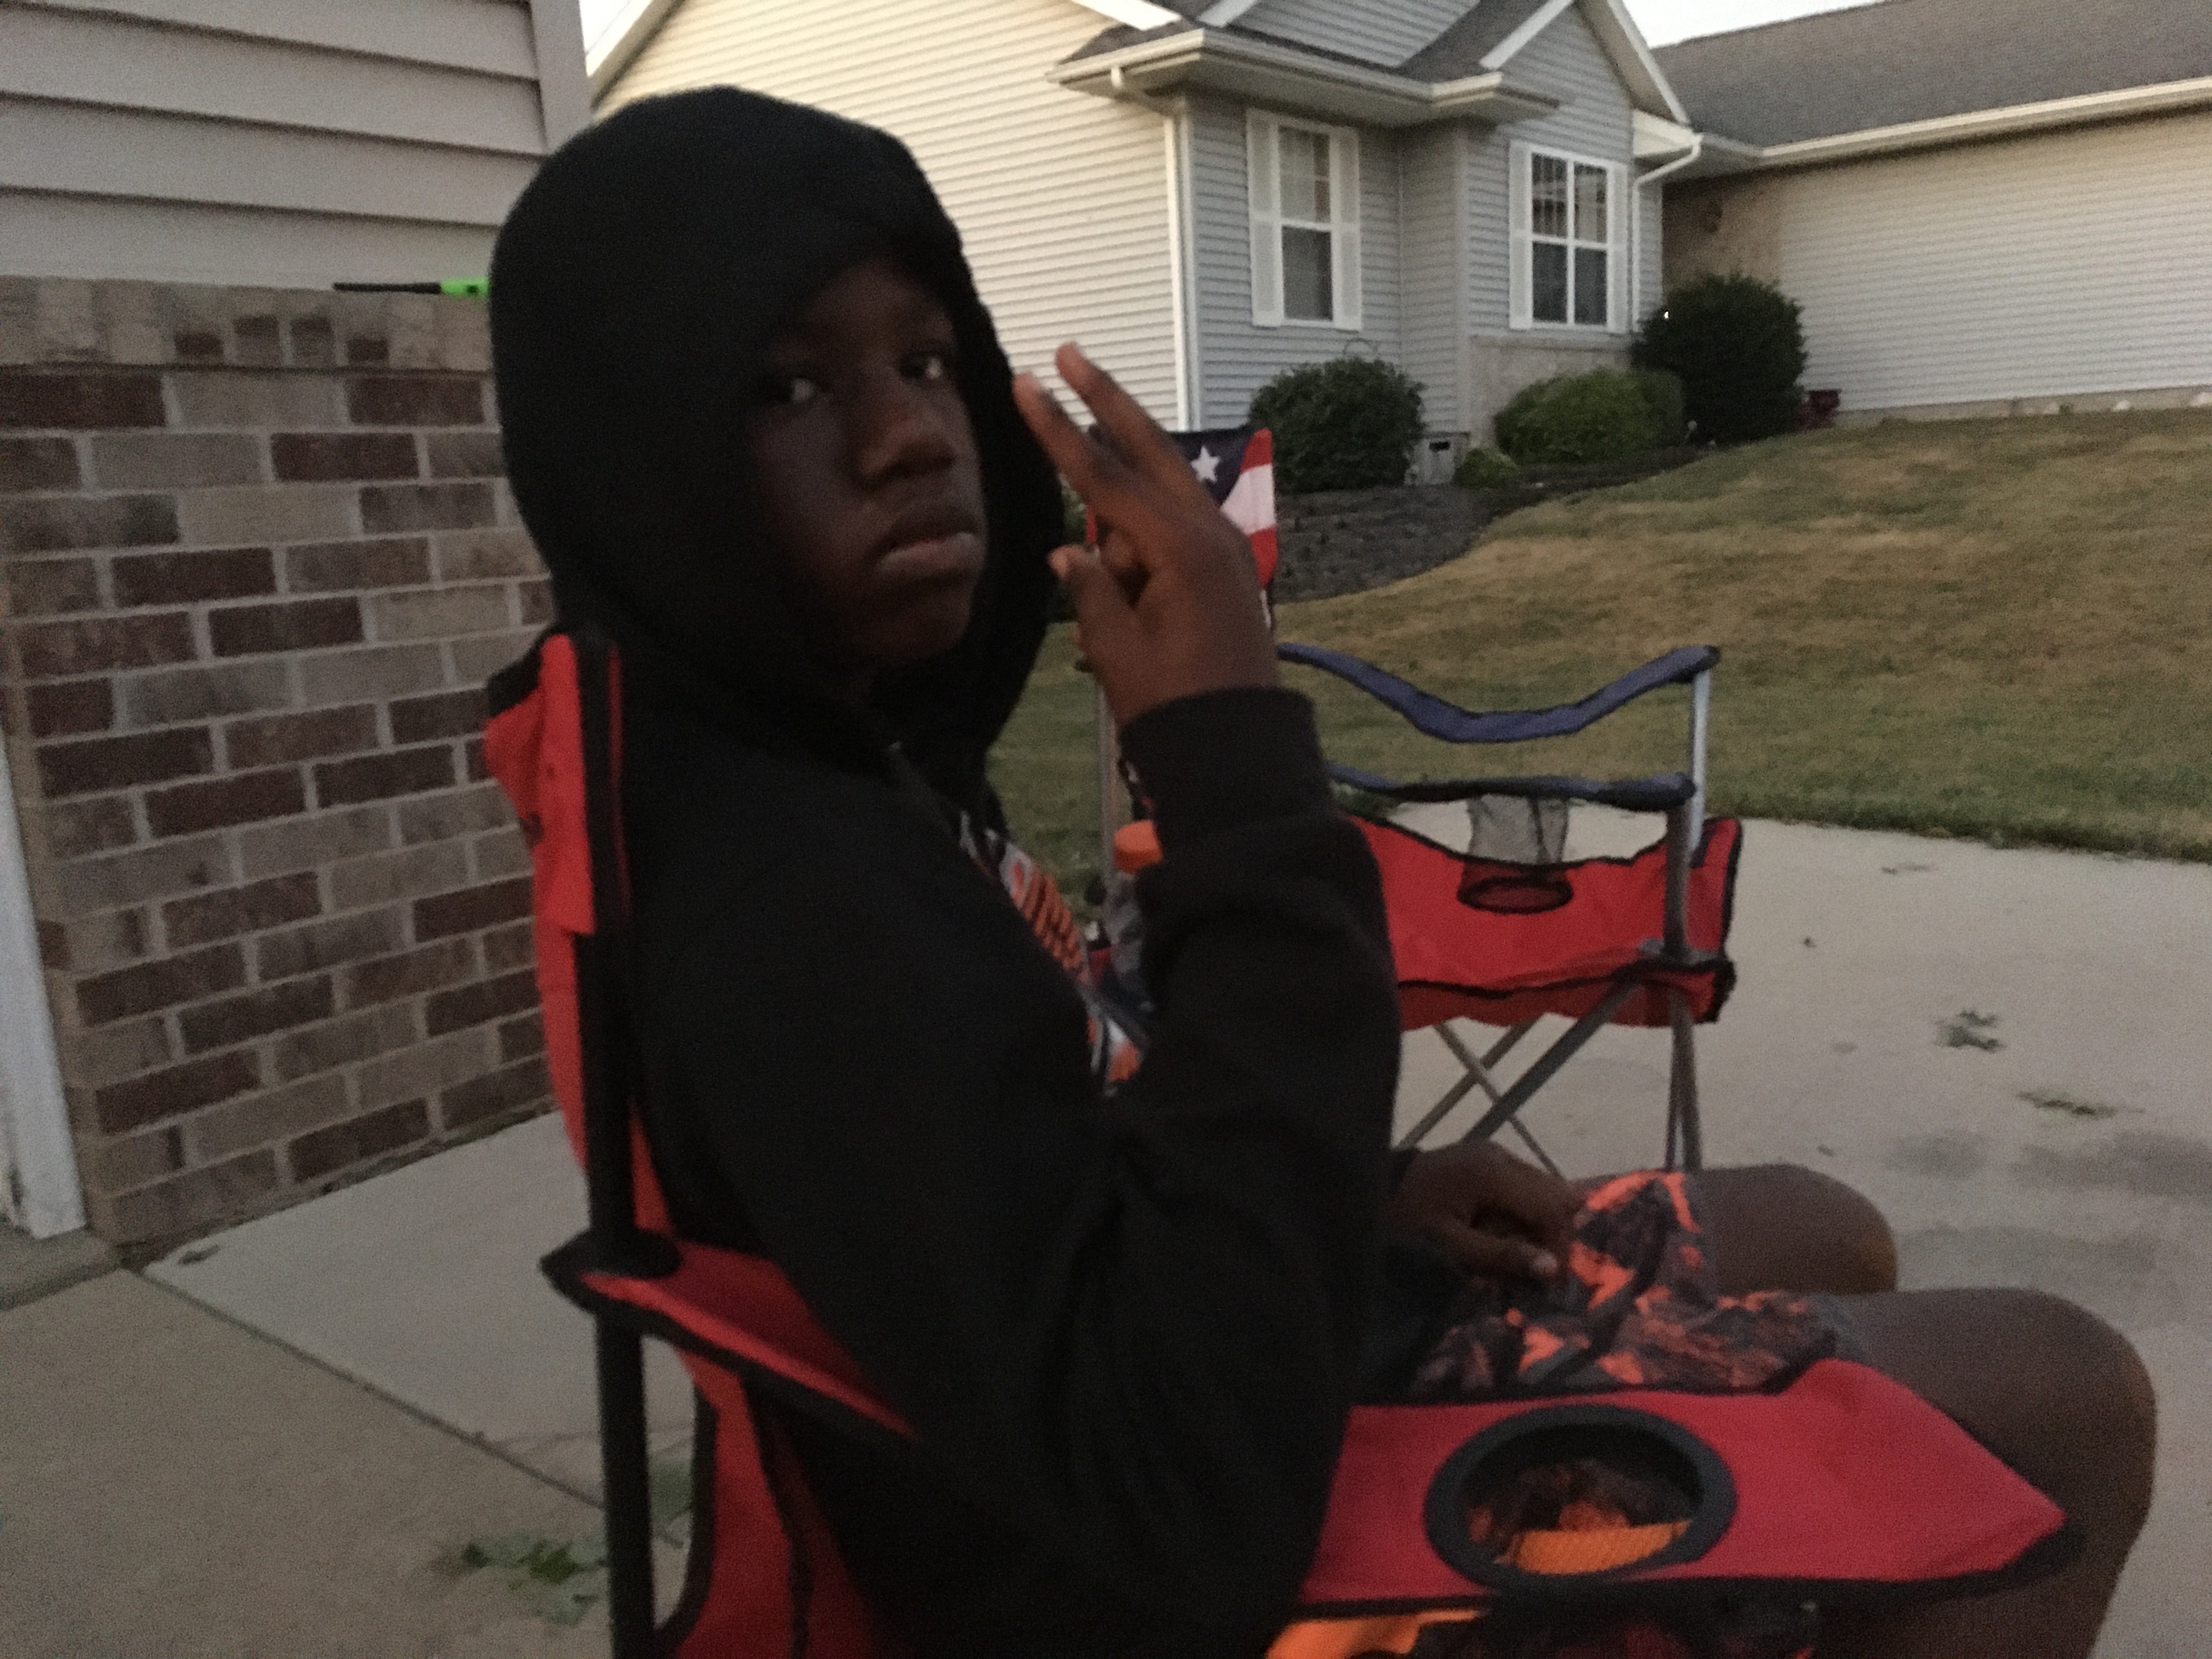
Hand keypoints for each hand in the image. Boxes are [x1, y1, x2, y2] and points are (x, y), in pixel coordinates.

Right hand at [1012, 344, 1276, 727]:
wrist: (1242, 756)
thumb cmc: (1176, 711)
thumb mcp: (1117, 654)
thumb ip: (1089, 592)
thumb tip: (1067, 550)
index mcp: (1182, 550)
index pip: (1106, 476)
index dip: (1060, 429)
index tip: (1028, 383)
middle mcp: (1211, 535)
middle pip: (1148, 451)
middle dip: (1105, 403)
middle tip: (1067, 353)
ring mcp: (1226, 550)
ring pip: (1159, 502)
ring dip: (1120, 525)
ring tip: (1121, 627)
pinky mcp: (1228, 571)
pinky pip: (1175, 535)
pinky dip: (1142, 543)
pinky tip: (1124, 588)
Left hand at [1383, 1142, 1578, 1284]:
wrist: (1369, 1188)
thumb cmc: (1408, 1222)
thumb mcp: (1452, 1247)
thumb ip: (1503, 1255)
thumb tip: (1552, 1269)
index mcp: (1492, 1172)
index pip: (1552, 1208)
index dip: (1558, 1245)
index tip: (1546, 1279)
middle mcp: (1500, 1154)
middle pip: (1555, 1195)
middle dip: (1549, 1234)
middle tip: (1529, 1268)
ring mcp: (1494, 1152)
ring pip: (1543, 1189)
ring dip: (1535, 1224)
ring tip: (1510, 1252)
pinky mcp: (1486, 1158)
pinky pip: (1523, 1185)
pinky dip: (1520, 1211)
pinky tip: (1498, 1232)